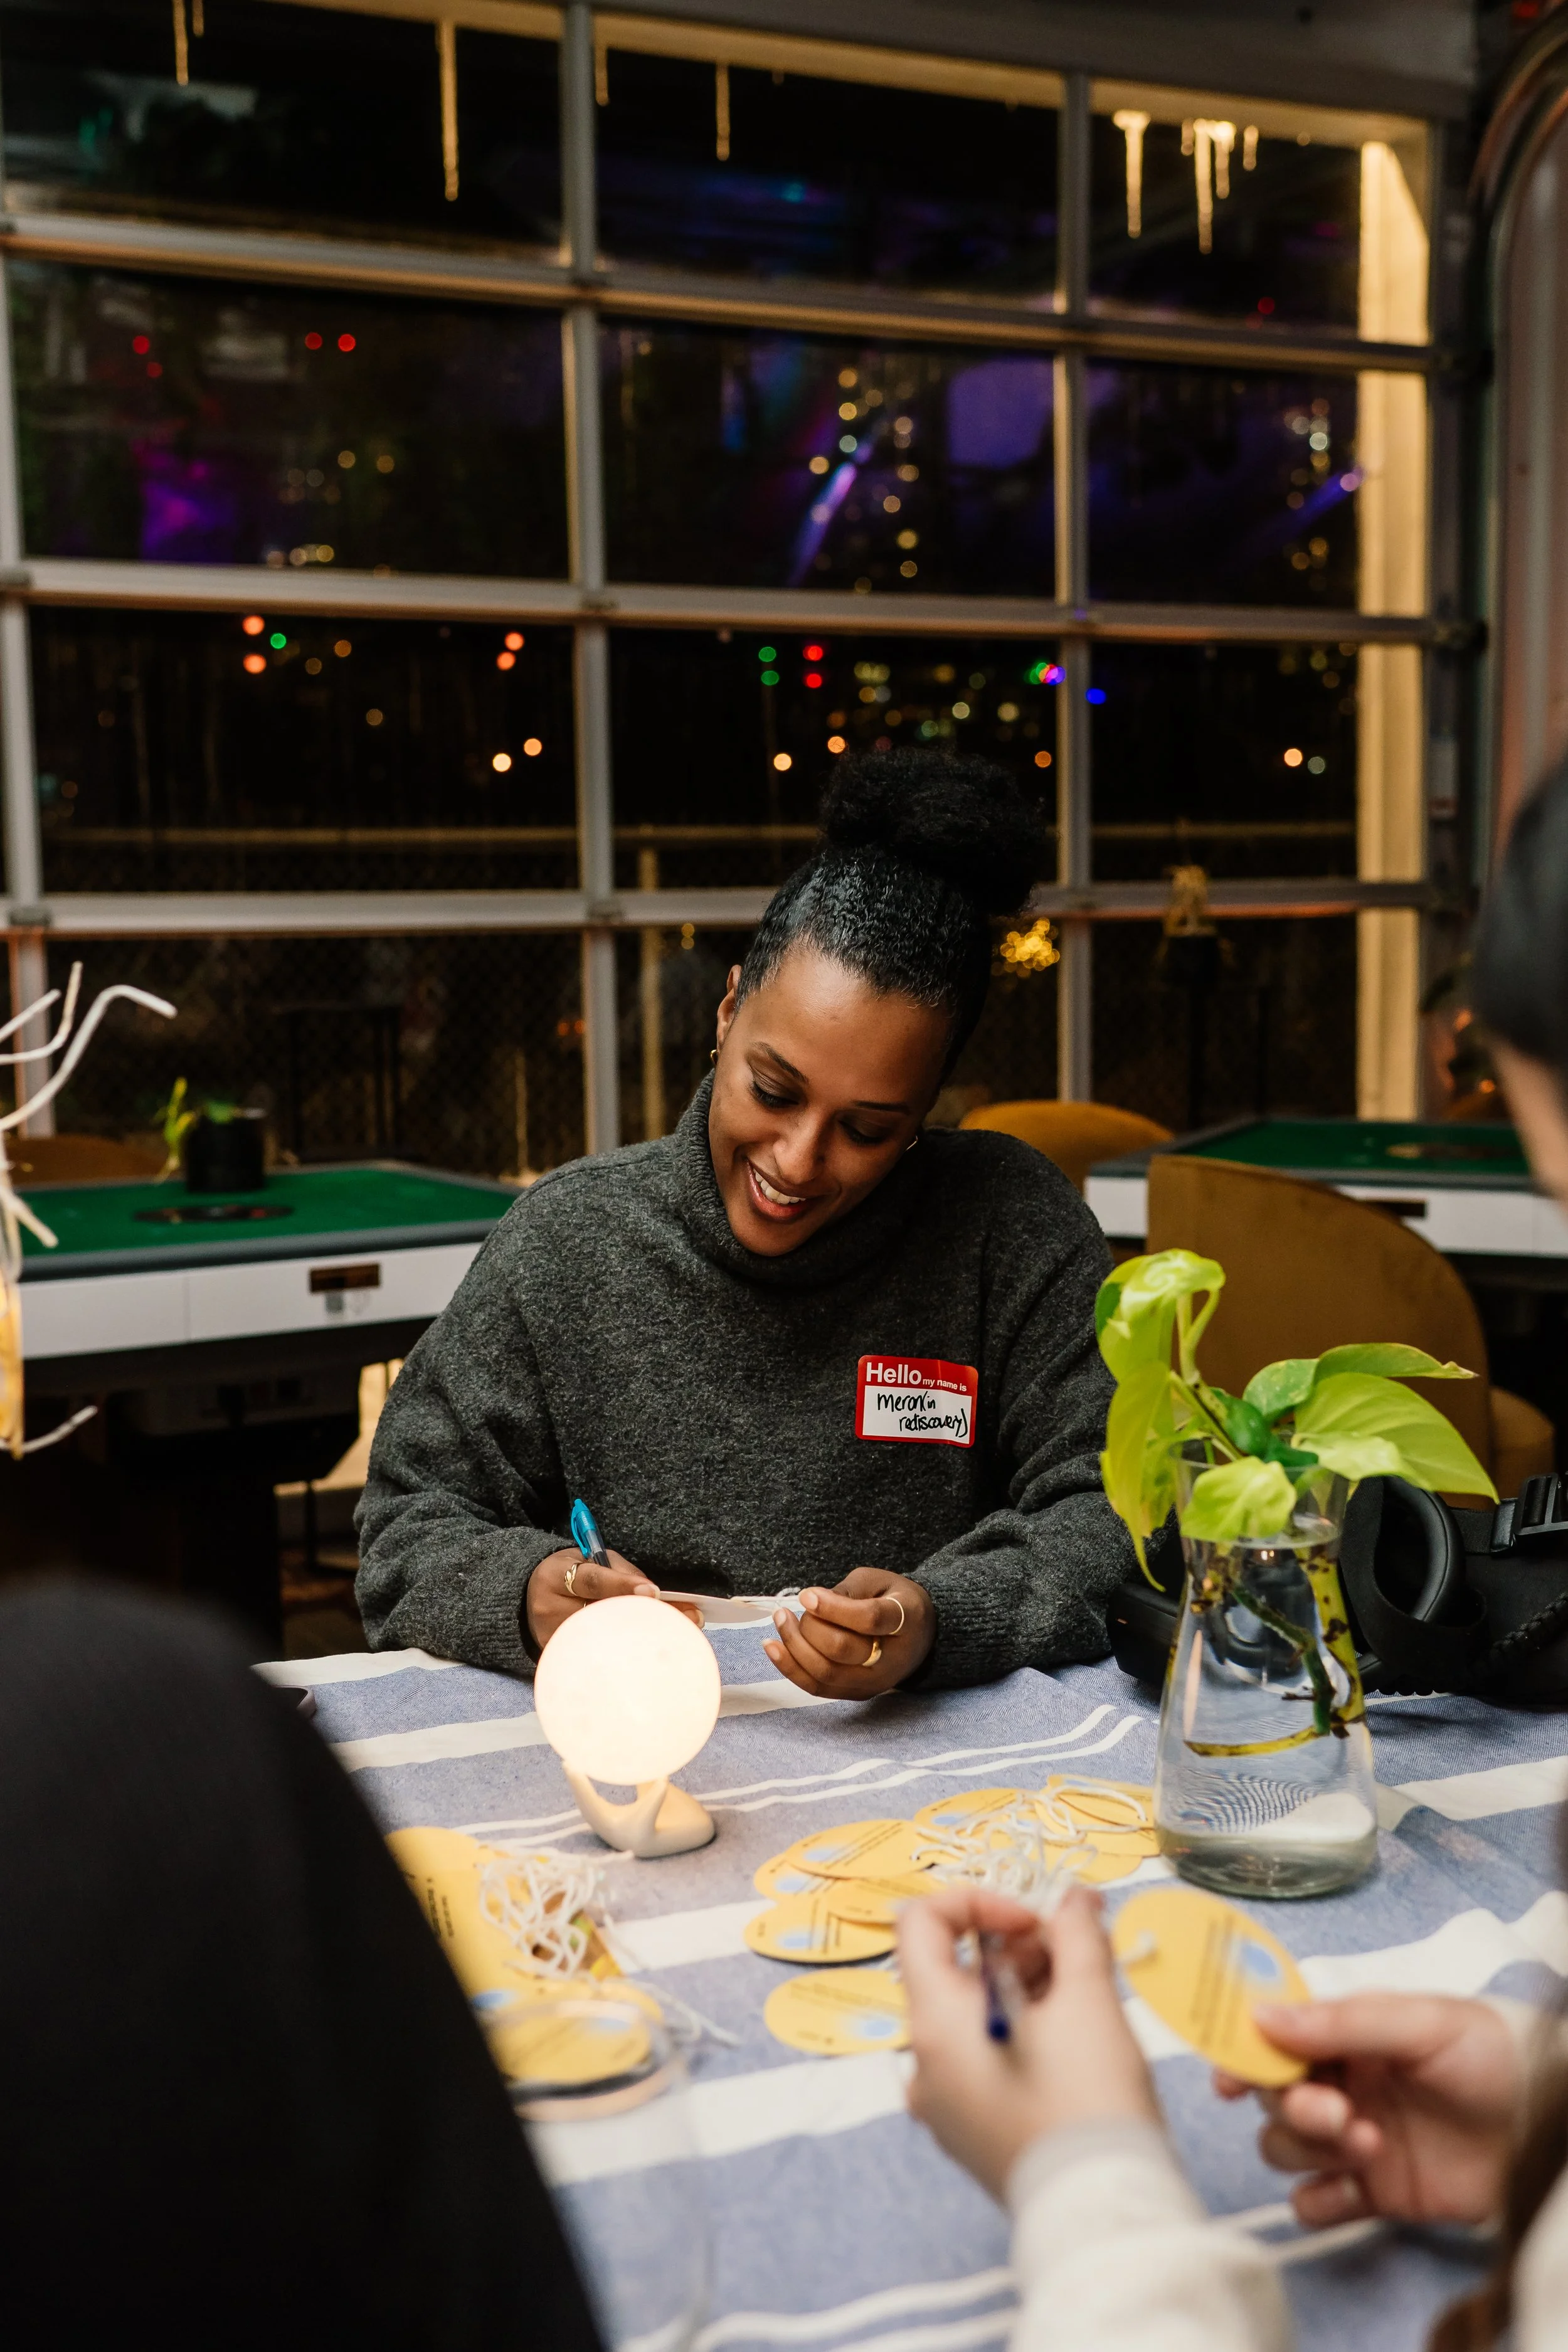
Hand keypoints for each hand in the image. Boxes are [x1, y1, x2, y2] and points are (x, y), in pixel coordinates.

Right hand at [524, 1549, 704, 1652]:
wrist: (527, 1598)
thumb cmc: (570, 1575)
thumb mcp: (589, 1560)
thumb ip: (620, 1574)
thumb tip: (658, 1595)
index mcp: (556, 1576)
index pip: (591, 1579)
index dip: (622, 1585)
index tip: (652, 1591)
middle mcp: (550, 1611)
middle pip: (603, 1617)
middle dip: (648, 1617)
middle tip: (690, 1618)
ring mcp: (553, 1641)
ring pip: (604, 1643)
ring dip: (646, 1640)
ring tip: (683, 1637)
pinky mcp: (559, 1663)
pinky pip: (597, 1661)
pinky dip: (628, 1657)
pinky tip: (654, 1657)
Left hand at [763, 1567, 933, 1696]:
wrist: (921, 1635)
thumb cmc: (894, 1600)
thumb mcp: (877, 1581)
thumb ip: (847, 1592)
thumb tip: (811, 1604)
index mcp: (906, 1619)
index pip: (869, 1619)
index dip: (834, 1608)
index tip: (806, 1595)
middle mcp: (893, 1658)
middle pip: (842, 1649)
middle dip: (808, 1628)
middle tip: (790, 1608)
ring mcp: (875, 1681)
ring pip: (826, 1673)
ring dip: (793, 1647)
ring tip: (780, 1620)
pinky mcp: (858, 1693)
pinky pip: (818, 1687)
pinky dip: (791, 1668)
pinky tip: (772, 1647)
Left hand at [900, 1884, 1159, 2202]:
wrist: (1100, 2209)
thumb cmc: (1088, 2103)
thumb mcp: (1089, 1998)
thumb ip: (1075, 1933)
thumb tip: (1072, 1900)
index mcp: (934, 2021)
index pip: (920, 1922)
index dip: (977, 1902)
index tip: (1033, 1923)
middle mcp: (924, 2061)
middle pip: (952, 1970)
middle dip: (1016, 1949)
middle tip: (1075, 1950)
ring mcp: (943, 2103)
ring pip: (970, 2016)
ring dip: (1023, 1989)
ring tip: (1082, 1993)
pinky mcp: (968, 2132)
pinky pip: (978, 2060)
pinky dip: (1016, 2033)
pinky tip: (1070, 2039)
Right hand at [1218, 1993, 1520, 2228]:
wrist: (1542, 2130)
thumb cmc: (1493, 2059)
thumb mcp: (1422, 2024)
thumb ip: (1342, 2022)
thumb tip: (1261, 2016)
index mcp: (1345, 2034)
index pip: (1271, 2036)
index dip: (1240, 2051)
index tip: (1227, 2074)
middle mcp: (1339, 2083)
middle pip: (1271, 2097)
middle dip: (1292, 2106)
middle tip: (1336, 2112)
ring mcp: (1349, 2138)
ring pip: (1282, 2149)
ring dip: (1311, 2150)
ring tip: (1370, 2143)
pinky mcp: (1368, 2191)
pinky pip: (1312, 2203)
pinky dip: (1318, 2201)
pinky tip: (1353, 2189)